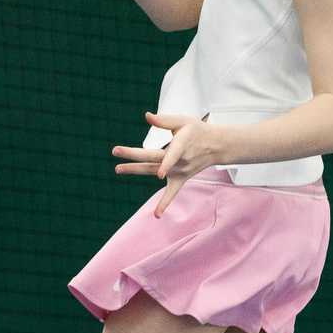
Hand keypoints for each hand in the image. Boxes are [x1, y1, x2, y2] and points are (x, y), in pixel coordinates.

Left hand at [111, 112, 233, 214]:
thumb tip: (147, 116)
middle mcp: (181, 161)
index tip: (159, 174)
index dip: (166, 164)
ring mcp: (180, 171)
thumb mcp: (183, 121)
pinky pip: (172, 193)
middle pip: (154, 160)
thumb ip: (164, 120)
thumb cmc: (198, 131)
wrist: (216, 146)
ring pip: (154, 171)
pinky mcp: (181, 178)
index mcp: (182, 145)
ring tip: (117, 169)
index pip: (171, 155)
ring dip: (135, 169)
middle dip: (134, 157)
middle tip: (115, 150)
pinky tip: (156, 215)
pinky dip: (164, 204)